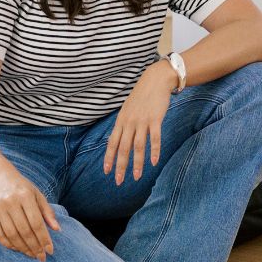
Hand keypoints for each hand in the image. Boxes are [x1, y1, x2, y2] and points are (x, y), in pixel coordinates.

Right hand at [0, 164, 60, 260]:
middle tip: (41, 257)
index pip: (36, 222)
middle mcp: (10, 202)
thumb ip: (47, 212)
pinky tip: (17, 248)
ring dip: (23, 248)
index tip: (50, 250)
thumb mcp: (37, 194)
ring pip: (11, 234)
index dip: (44, 238)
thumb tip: (57, 229)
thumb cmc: (21, 187)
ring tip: (31, 254)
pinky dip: (8, 244)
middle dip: (34, 246)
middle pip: (24, 230)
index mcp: (25, 196)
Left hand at [104, 61, 175, 184]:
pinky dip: (154, 151)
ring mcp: (142, 121)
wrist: (155, 80)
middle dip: (120, 166)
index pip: (112, 143)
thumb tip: (119, 138)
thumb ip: (124, 124)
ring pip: (138, 146)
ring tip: (136, 177)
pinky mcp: (155, 119)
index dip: (109, 158)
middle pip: (123, 148)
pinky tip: (154, 162)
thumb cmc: (141, 96)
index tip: (106, 171)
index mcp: (121, 121)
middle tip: (119, 181)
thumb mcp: (127, 109)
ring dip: (137, 163)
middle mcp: (129, 122)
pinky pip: (154, 138)